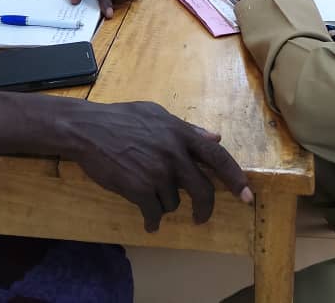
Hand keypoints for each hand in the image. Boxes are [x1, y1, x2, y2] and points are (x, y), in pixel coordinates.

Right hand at [67, 101, 252, 231]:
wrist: (87, 130)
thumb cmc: (120, 119)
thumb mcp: (156, 115)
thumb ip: (187, 128)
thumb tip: (216, 138)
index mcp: (181, 134)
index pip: (219, 158)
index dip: (236, 179)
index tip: (248, 196)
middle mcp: (175, 153)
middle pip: (204, 190)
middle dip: (205, 209)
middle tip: (199, 218)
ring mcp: (159, 172)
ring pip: (174, 202)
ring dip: (163, 204)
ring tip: (147, 194)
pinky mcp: (141, 189)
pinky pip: (155, 213)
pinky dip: (152, 219)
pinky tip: (147, 220)